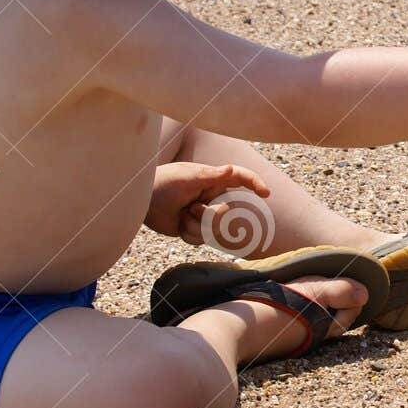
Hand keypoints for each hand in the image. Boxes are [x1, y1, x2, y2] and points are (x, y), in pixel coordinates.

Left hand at [146, 162, 270, 243]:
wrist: (141, 201)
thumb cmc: (163, 183)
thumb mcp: (187, 177)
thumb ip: (210, 176)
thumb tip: (231, 168)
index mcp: (213, 180)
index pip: (240, 179)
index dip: (255, 184)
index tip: (266, 194)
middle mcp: (212, 197)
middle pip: (227, 214)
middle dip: (210, 216)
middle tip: (191, 208)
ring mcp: (204, 214)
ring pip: (214, 230)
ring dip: (196, 226)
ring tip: (181, 215)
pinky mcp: (194, 228)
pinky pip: (201, 239)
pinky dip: (189, 234)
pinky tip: (178, 225)